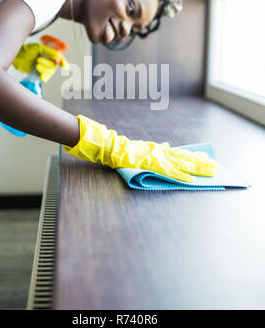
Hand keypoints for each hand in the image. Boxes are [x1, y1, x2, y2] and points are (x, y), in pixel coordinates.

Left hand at [12, 43, 68, 82]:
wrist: (16, 56)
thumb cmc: (26, 50)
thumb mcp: (38, 48)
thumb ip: (48, 51)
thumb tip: (57, 56)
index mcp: (50, 53)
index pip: (59, 58)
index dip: (63, 62)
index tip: (64, 65)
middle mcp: (48, 60)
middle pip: (54, 66)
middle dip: (47, 64)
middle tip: (38, 60)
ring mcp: (44, 67)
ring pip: (50, 72)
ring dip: (44, 69)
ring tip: (36, 65)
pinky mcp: (39, 73)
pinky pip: (45, 77)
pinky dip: (44, 77)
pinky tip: (41, 76)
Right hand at [63, 115, 218, 182]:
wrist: (111, 148)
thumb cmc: (125, 149)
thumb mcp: (143, 148)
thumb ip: (156, 149)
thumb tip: (166, 146)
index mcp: (159, 151)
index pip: (181, 154)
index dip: (195, 157)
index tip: (207, 159)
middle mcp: (160, 153)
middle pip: (185, 159)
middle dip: (201, 163)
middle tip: (216, 167)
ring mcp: (156, 159)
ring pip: (181, 164)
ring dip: (196, 169)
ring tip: (210, 172)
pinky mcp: (150, 165)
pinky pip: (168, 172)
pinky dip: (179, 176)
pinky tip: (190, 180)